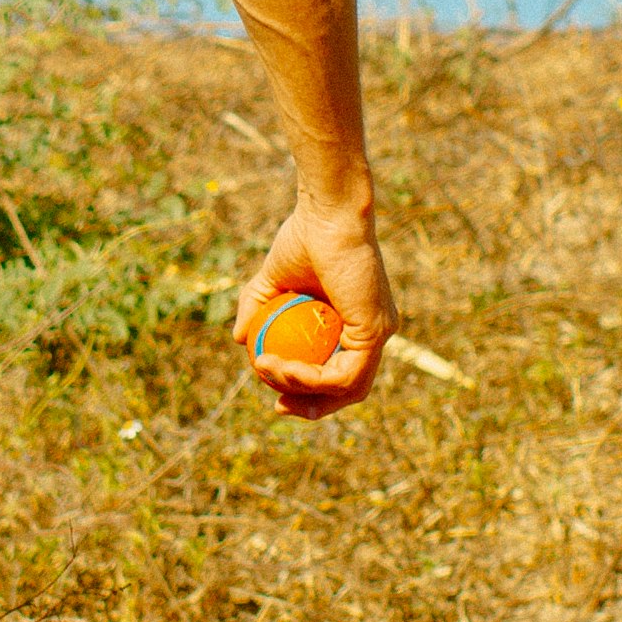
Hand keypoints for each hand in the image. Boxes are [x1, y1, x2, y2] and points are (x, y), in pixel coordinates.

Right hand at [237, 196, 391, 418]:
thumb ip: (257, 307)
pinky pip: (343, 374)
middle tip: (277, 407)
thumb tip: (241, 340)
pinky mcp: (375, 331)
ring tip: (265, 370)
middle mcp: (374, 331)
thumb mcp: (272, 279)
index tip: (277, 396)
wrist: (326, 214)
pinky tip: (281, 366)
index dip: (310, 392)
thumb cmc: (305, 236)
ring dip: (302, 389)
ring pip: (345, 387)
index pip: (339, 371)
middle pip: (348, 389)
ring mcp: (379, 332)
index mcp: (357, 321)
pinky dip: (311, 379)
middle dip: (312, 406)